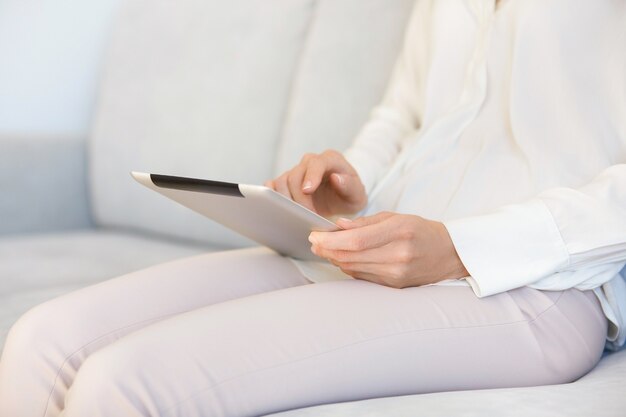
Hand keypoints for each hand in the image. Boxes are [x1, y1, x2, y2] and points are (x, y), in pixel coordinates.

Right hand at [265, 150, 366, 216]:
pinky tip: (278, 209)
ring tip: (297, 216)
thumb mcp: (358, 193)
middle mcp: (310, 162)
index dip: (310, 176)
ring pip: (281, 181)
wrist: (342, 198)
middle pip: (295, 175)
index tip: (307, 190)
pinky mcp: (286, 182)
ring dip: (286, 201)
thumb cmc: (351, 194)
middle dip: (300, 198)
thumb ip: (349, 185)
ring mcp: (296, 171)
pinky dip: (271, 197)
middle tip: (308, 215)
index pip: (316, 163)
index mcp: (330, 159)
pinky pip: (271, 186)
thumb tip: (336, 178)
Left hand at [308, 212, 468, 287]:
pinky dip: (348, 266)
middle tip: (313, 242)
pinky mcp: (394, 286)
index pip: (356, 240)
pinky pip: (362, 276)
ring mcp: (397, 274)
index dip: (330, 240)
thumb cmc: (421, 231)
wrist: (450, 255)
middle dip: (327, 250)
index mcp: (400, 232)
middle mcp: (398, 255)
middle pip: (351, 256)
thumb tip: (337, 226)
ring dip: (334, 259)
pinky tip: (341, 258)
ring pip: (353, 268)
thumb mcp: (396, 217)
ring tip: (323, 249)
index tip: (314, 235)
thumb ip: (365, 222)